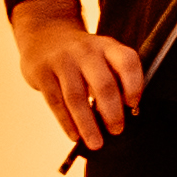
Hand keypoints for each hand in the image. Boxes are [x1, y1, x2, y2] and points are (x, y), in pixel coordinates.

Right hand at [13, 0, 142, 150]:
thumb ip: (114, 78)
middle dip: (112, 112)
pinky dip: (66, 122)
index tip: (134, 106)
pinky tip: (74, 136)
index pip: (127, 62)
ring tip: (96, 143)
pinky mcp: (42, 72)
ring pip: (76, 97)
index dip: (134, 85)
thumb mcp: (102, 55)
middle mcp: (86, 51)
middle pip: (103, 84)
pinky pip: (55, 102)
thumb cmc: (82, 55)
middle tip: (117, 131)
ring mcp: (62, 61)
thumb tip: (125, 116)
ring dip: (88, 124)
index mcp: (108, 47)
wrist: (45, 33)